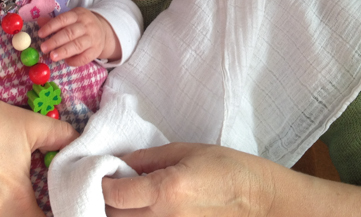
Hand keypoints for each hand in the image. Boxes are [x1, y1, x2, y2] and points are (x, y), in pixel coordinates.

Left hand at [37, 8, 116, 64]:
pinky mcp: (96, 51)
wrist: (104, 31)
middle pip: (70, 33)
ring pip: (77, 45)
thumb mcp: (70, 18)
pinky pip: (84, 57)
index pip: (63, 19)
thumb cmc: (81, 25)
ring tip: (52, 57)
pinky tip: (66, 61)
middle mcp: (86, 26)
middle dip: (55, 41)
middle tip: (43, 48)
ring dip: (64, 51)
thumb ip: (55, 21)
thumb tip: (39, 21)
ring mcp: (92, 38)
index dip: (51, 26)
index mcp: (78, 15)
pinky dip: (74, 60)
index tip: (40, 34)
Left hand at [101, 143, 274, 216]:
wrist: (260, 200)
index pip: (115, 195)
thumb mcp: (184, 151)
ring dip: (121, 213)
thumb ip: (147, 158)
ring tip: (126, 198)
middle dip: (106, 201)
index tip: (100, 174)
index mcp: (165, 191)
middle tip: (109, 184)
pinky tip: (143, 209)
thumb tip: (121, 163)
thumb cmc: (226, 168)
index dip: (101, 184)